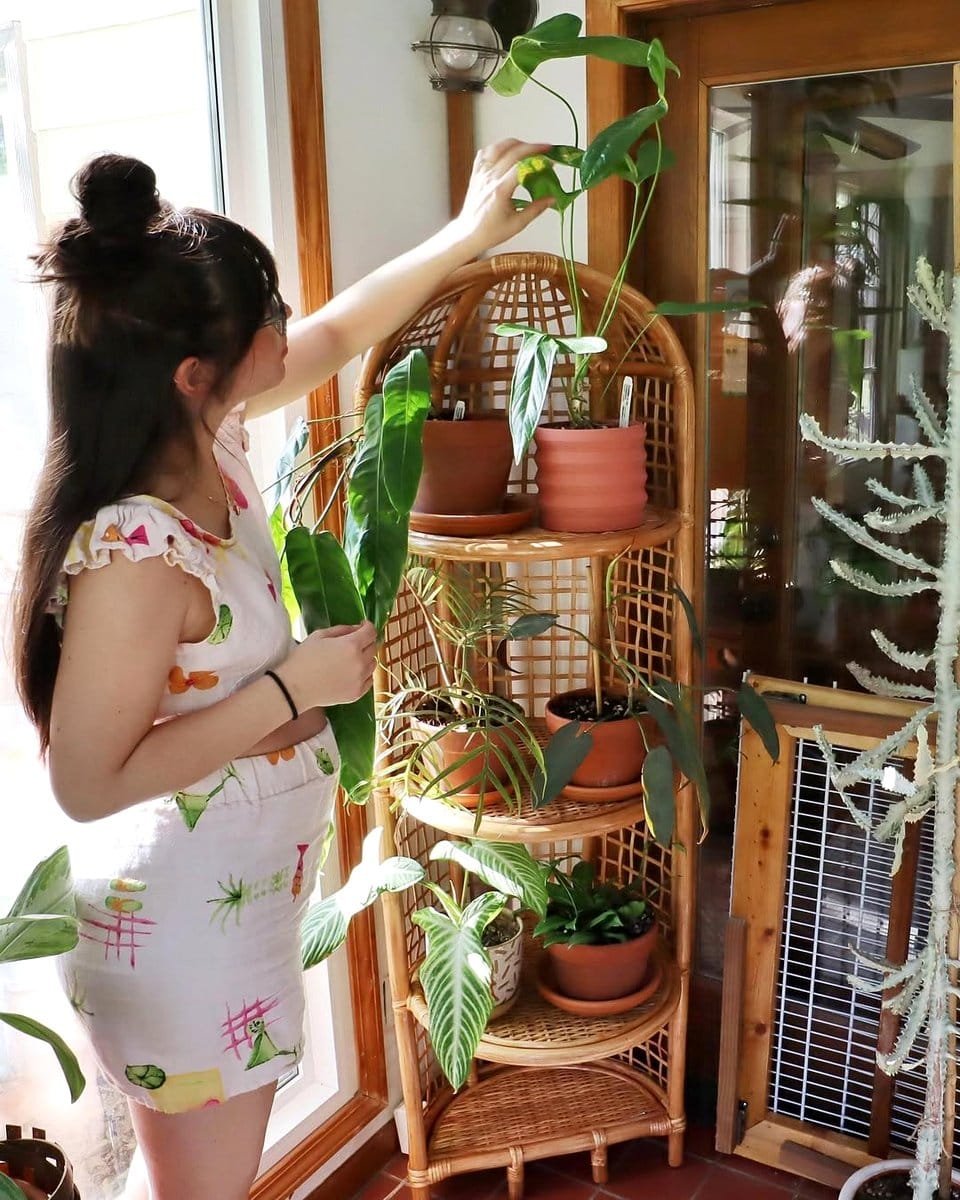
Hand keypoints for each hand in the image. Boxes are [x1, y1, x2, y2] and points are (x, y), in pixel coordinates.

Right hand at [280, 621, 376, 709]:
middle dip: (366, 642)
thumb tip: (357, 629)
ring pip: (372, 664)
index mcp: (351, 645)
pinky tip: (351, 673)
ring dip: (365, 659)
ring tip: (349, 660)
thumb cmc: (303, 659)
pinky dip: (363, 674)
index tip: (363, 626)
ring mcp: (359, 679)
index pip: (371, 632)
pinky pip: (368, 680)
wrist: (294, 688)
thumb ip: (342, 629)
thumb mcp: (319, 636)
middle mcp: (360, 662)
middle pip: (373, 647)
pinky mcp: (356, 693)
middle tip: (353, 643)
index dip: (368, 626)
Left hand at [453, 139, 554, 255]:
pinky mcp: (476, 173)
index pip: (522, 166)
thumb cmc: (490, 232)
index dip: (538, 160)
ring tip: (527, 149)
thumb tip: (552, 198)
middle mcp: (490, 178)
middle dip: (532, 147)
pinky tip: (506, 152)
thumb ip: (536, 209)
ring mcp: (481, 174)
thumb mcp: (517, 224)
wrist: (468, 234)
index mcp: (500, 190)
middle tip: (545, 149)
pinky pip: (486, 153)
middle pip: (512, 151)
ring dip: (515, 144)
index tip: (551, 160)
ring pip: (498, 147)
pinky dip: (497, 148)